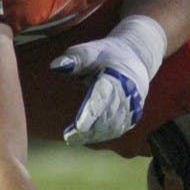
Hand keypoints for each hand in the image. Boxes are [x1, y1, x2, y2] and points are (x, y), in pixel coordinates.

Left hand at [50, 15, 165, 144]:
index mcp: (118, 75)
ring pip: (115, 126)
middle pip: (109, 115)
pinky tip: (86, 138)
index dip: (92, 111)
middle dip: (91, 129)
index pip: (104, 95)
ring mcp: (133, 105)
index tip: (79, 126)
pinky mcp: (133, 115)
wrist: (134, 57)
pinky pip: (118, 129)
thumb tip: (55, 66)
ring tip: (73, 139)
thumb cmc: (106, 55)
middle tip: (70, 137)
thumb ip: (75, 58)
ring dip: (95, 135)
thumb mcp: (91, 50)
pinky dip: (102, 135)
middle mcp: (129, 93)